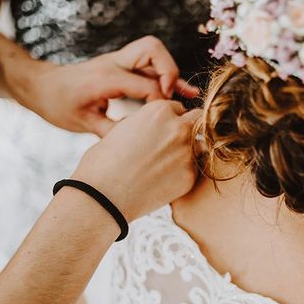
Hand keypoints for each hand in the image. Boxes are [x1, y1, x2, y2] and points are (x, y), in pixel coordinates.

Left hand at [5, 36, 199, 136]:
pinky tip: (183, 91)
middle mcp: (115, 63)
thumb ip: (113, 131)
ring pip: (154, 52)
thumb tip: (140, 142)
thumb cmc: (58, 105)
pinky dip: (166, 76)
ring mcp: (119, 62)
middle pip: (153, 50)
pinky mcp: (122, 66)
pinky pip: (149, 64)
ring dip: (171, 70)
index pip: (146, 85)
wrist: (41, 86)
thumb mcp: (82, 124)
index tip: (161, 121)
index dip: (160, 103)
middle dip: (169, 72)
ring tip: (189, 93)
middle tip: (171, 97)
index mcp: (106, 78)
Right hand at [71, 100, 201, 220]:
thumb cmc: (104, 162)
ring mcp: (187, 152)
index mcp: (159, 110)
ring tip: (169, 163)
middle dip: (187, 128)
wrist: (104, 195)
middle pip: (196, 120)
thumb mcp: (121, 129)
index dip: (169, 119)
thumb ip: (145, 122)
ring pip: (200, 145)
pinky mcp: (191, 175)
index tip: (161, 131)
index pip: (177, 108)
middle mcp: (178, 127)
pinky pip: (195, 169)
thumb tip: (155, 125)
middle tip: (172, 144)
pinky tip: (165, 180)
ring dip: (190, 150)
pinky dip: (184, 172)